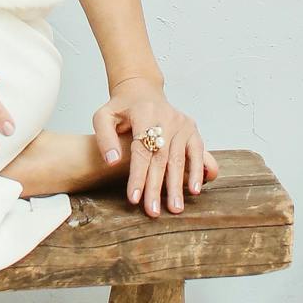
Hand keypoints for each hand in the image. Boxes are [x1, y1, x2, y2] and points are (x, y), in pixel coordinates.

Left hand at [93, 80, 216, 216]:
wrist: (142, 91)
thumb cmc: (121, 108)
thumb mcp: (104, 116)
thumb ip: (104, 138)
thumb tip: (112, 162)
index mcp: (143, 113)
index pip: (141, 150)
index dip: (137, 175)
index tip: (134, 198)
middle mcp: (166, 117)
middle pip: (161, 158)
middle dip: (157, 187)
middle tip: (153, 211)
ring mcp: (181, 123)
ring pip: (179, 159)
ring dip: (177, 186)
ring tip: (175, 208)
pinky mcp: (192, 128)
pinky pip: (197, 152)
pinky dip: (198, 171)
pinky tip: (196, 189)